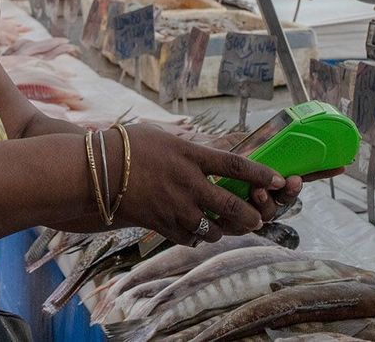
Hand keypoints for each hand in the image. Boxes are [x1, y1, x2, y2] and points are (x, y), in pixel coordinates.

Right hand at [114, 123, 293, 244]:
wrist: (95, 171)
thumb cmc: (126, 145)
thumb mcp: (162, 136)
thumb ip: (188, 146)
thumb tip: (211, 149)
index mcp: (189, 155)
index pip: (235, 165)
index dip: (261, 174)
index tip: (279, 179)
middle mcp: (186, 183)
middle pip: (232, 205)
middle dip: (251, 215)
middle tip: (258, 218)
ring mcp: (174, 206)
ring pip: (212, 228)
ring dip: (222, 229)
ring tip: (223, 225)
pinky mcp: (161, 224)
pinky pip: (188, 239)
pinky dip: (195, 237)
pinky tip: (193, 230)